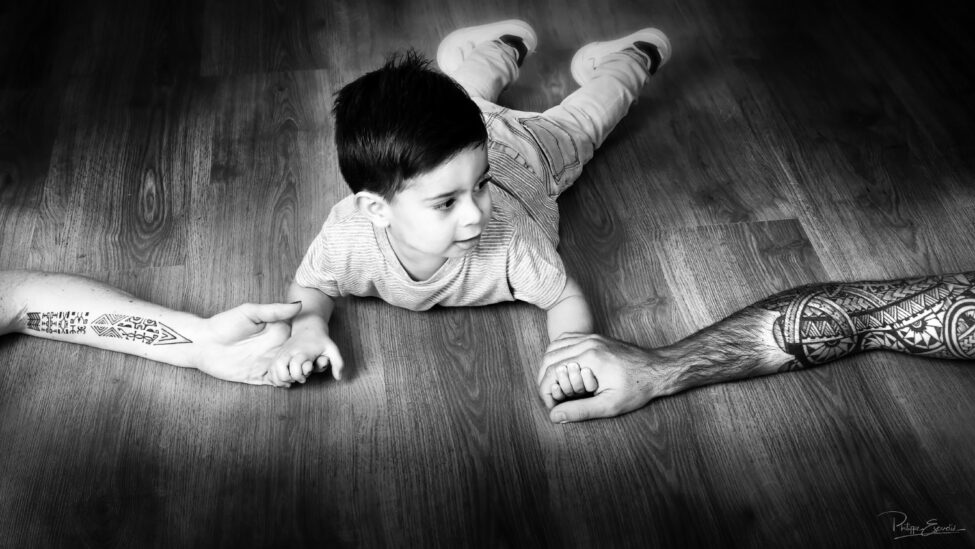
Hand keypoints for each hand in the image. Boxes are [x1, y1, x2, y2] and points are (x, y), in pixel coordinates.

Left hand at [195, 302, 302, 386]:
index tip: (314, 349)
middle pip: (298, 357)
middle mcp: (275, 347)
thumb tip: (299, 304)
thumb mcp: (250, 313)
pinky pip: (276, 382)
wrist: (202, 344)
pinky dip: (283, 383)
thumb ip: (275, 310)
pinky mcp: (258, 376)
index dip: (309, 345)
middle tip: (308, 366)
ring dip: (295, 374)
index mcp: (278, 331)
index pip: (299, 339)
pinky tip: (282, 380)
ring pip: (290, 371)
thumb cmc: (224, 323)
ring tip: (295, 374)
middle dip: (306, 363)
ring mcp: (267, 362)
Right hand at [270, 326, 343, 385]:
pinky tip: (285, 379)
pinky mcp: (277, 356)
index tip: (306, 373)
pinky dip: (274, 378)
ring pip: (273, 371)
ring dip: (281, 379)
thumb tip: (339, 378)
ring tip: (291, 380)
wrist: (308, 327)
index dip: (301, 374)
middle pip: (281, 370)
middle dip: (290, 378)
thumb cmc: (321, 340)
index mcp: (302, 352)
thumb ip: (338, 363)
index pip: (296, 367)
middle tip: (298, 378)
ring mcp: (281, 354)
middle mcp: (289, 353)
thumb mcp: (332, 349)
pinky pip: (270, 371)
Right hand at [538, 333, 679, 422]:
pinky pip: (565, 340)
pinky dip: (557, 354)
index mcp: (590, 358)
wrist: (658, 369)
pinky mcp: (594, 337)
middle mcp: (587, 343)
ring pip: (554, 347)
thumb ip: (580, 410)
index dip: (546, 391)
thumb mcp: (609, 405)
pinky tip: (562, 369)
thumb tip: (555, 416)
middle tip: (551, 398)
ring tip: (554, 386)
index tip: (552, 407)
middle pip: (549, 358)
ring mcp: (590, 337)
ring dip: (548, 366)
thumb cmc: (637, 388)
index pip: (552, 371)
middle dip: (545, 380)